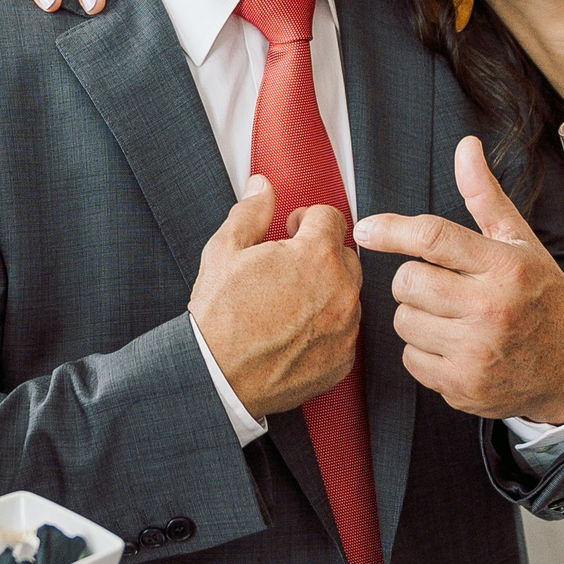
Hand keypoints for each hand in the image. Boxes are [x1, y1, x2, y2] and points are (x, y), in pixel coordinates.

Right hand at [188, 175, 362, 419]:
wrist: (216, 376)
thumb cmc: (219, 316)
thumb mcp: (225, 250)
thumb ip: (251, 212)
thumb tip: (262, 186)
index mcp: (317, 256)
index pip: (332, 218)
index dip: (307, 220)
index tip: (291, 230)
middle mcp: (341, 291)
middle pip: (345, 256)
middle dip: (319, 255)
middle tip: (287, 267)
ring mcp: (345, 328)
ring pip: (347, 295)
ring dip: (326, 291)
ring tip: (289, 302)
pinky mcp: (342, 360)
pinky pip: (344, 332)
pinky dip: (326, 328)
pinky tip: (294, 332)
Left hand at [355, 137, 563, 424]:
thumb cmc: (541, 299)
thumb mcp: (521, 244)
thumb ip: (486, 197)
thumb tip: (465, 147)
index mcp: (505, 266)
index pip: (433, 237)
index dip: (392, 230)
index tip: (367, 229)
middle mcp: (491, 308)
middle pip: (408, 281)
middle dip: (414, 280)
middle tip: (440, 285)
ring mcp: (476, 351)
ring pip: (403, 320)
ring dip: (416, 315)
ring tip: (450, 317)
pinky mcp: (463, 387)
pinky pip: (410, 358)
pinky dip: (422, 351)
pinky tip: (452, 346)